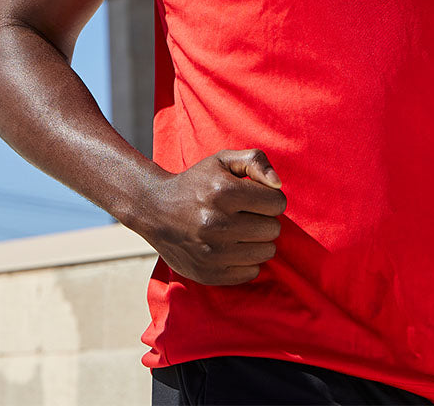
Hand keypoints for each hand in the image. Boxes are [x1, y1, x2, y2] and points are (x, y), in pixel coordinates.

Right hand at [141, 149, 285, 285]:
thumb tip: (278, 184)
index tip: (253, 197)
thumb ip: (255, 161)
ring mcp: (212, 252)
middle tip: (244, 215)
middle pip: (273, 229)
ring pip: (266, 252)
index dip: (268, 198)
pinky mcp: (210, 273)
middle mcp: (217, 223)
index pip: (276, 203)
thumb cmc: (196, 183)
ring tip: (238, 230)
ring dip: (257, 241)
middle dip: (263, 219)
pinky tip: (229, 247)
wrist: (155, 210)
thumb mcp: (221, 161)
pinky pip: (252, 272)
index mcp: (222, 191)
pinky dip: (246, 260)